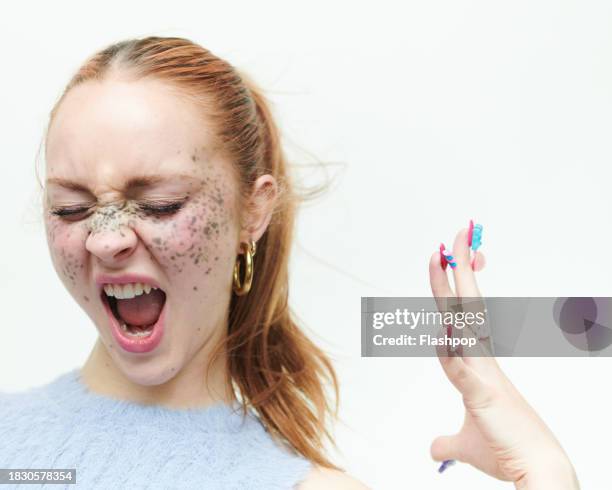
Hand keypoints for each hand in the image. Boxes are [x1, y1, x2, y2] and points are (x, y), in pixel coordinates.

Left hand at [428, 226, 578, 488]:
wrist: (537, 472)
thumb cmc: (507, 451)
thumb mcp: (465, 444)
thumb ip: (447, 439)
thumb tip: (433, 447)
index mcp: (477, 364)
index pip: (461, 318)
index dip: (454, 289)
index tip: (450, 260)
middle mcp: (482, 361)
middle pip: (465, 307)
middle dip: (458, 269)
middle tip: (455, 235)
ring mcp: (483, 374)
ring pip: (464, 323)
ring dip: (452, 289)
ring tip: (444, 255)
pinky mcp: (481, 395)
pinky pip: (460, 368)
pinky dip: (449, 349)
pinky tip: (440, 327)